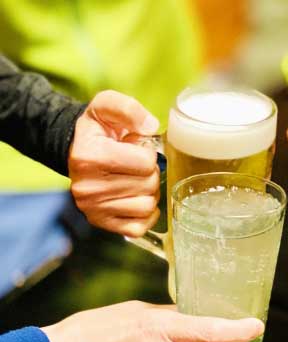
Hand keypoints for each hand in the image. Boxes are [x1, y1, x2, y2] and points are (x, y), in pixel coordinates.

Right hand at [69, 90, 160, 236]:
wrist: (75, 149)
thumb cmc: (97, 130)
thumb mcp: (107, 106)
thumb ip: (129, 109)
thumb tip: (151, 126)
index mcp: (91, 157)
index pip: (146, 162)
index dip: (147, 153)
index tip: (135, 148)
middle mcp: (88, 186)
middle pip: (149, 185)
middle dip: (150, 172)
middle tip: (136, 165)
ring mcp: (93, 208)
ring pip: (147, 206)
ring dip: (149, 192)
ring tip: (135, 180)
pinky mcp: (99, 222)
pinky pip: (139, 227)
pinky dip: (145, 215)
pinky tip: (136, 198)